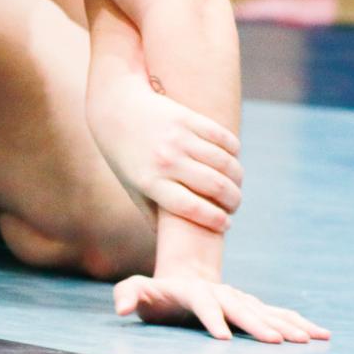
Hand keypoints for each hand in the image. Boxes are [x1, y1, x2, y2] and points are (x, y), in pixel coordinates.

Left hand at [87, 79, 242, 231]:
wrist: (115, 108)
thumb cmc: (125, 155)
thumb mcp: (132, 187)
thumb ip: (153, 215)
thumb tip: (174, 246)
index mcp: (150, 182)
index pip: (193, 209)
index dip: (216, 220)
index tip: (226, 224)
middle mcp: (165, 160)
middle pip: (216, 187)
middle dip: (234, 201)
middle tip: (234, 204)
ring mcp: (177, 138)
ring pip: (225, 163)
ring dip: (238, 178)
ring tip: (235, 184)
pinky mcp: (188, 118)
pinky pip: (224, 138)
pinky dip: (234, 152)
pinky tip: (231, 159)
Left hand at [114, 273, 330, 343]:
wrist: (184, 279)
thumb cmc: (157, 294)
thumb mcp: (138, 291)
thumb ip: (128, 294)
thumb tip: (119, 308)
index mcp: (193, 290)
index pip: (203, 303)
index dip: (211, 318)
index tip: (222, 337)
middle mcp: (221, 292)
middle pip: (240, 308)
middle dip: (257, 324)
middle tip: (276, 342)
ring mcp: (239, 299)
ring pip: (265, 311)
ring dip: (285, 324)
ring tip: (308, 339)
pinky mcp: (252, 307)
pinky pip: (278, 314)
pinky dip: (297, 322)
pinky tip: (320, 334)